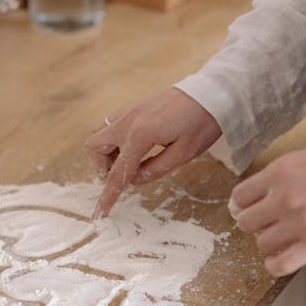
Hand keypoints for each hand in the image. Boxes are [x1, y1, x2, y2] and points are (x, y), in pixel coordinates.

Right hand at [85, 87, 221, 217]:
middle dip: (102, 166)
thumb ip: (155, 169)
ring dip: (105, 152)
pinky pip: (110, 124)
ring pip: (98, 133)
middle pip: (94, 147)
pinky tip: (133, 147)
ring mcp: (128, 111)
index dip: (108, 195)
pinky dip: (113, 140)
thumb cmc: (202, 123)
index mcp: (140, 135)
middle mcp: (128, 121)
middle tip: (123, 175)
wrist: (211, 93)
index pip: (117, 172)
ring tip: (128, 162)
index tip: (100, 212)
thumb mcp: (183, 154)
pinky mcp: (133, 107)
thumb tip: (134, 180)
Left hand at [231, 145, 305, 276]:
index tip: (248, 209)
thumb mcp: (305, 159)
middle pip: (247, 222)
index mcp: (279, 173)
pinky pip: (280, 264)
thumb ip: (279, 176)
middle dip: (256, 223)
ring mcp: (299, 222)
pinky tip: (279, 260)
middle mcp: (284, 198)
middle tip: (269, 223)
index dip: (242, 204)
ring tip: (283, 237)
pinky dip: (275, 265)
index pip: (240, 195)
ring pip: (262, 243)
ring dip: (270, 242)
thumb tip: (254, 194)